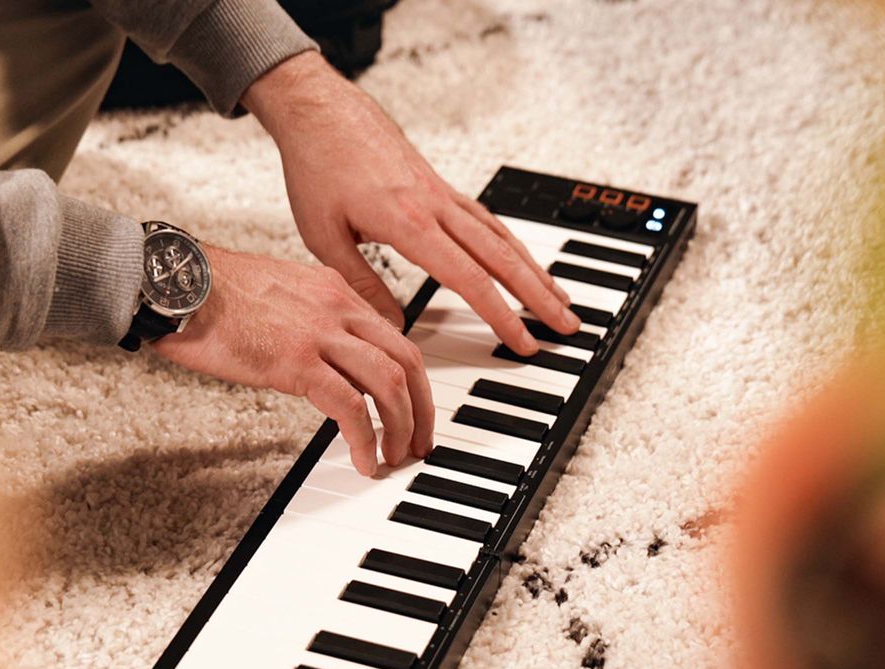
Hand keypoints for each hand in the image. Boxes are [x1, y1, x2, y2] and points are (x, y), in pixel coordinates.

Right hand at [150, 245, 432, 475]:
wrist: (175, 280)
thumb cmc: (207, 291)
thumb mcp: (275, 294)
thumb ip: (305, 321)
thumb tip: (315, 361)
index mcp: (334, 291)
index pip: (394, 336)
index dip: (411, 380)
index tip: (411, 409)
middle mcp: (338, 307)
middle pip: (408, 360)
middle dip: (422, 408)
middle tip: (418, 442)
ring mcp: (321, 332)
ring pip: (391, 383)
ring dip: (401, 428)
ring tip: (395, 458)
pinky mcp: (298, 361)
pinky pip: (351, 406)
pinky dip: (365, 439)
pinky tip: (363, 460)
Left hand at [242, 51, 579, 354]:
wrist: (320, 109)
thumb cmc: (318, 165)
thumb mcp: (324, 236)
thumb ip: (361, 284)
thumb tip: (393, 326)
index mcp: (409, 222)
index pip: (469, 278)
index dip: (501, 315)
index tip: (523, 341)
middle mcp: (436, 206)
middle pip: (502, 258)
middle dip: (538, 296)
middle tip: (567, 325)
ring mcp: (442, 194)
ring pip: (502, 236)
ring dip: (534, 271)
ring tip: (559, 299)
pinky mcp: (440, 186)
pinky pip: (487, 219)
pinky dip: (512, 244)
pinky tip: (522, 262)